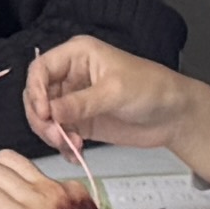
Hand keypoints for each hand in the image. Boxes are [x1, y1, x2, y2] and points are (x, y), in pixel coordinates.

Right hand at [16, 36, 209, 161]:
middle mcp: (71, 76)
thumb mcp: (114, 92)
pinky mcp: (82, 121)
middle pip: (37, 96)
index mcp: (77, 55)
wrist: (174, 115)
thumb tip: (50, 113)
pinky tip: (76, 153)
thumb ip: (80, 103)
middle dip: (42, 118)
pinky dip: (63, 146)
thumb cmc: (151, 89)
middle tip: (57, 136)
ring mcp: (75, 100)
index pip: (40, 69)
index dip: (35, 91)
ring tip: (71, 145)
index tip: (44, 114)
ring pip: (45, 118)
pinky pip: (60, 134)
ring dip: (52, 134)